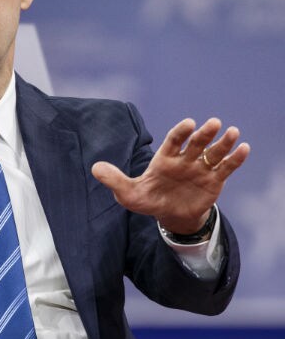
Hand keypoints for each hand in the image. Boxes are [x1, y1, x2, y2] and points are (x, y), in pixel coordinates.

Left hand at [91, 118, 249, 233]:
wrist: (169, 216)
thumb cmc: (149, 200)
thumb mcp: (129, 194)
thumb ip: (115, 180)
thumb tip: (95, 168)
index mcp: (165, 158)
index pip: (174, 140)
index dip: (181, 132)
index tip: (189, 123)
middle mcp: (185, 159)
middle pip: (196, 143)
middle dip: (204, 133)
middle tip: (213, 123)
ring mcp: (200, 169)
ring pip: (213, 152)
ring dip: (223, 142)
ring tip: (232, 132)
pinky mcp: (214, 181)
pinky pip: (226, 168)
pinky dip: (235, 158)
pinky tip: (244, 148)